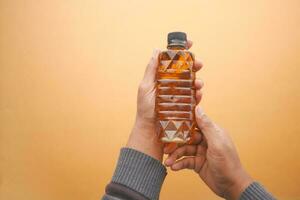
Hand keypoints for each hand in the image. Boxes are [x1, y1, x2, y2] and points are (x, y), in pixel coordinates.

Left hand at [126, 41, 203, 161]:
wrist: (151, 129)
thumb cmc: (145, 109)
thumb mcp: (145, 87)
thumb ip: (151, 70)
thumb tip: (156, 50)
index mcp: (162, 76)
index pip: (173, 60)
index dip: (182, 50)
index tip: (190, 43)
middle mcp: (172, 83)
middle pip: (186, 69)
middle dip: (195, 64)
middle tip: (199, 63)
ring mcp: (180, 94)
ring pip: (193, 82)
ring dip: (198, 79)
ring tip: (198, 83)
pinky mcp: (185, 104)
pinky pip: (195, 97)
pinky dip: (199, 94)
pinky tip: (198, 94)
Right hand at [164, 106, 252, 198]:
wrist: (231, 186)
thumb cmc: (228, 164)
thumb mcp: (217, 143)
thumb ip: (207, 126)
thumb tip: (198, 109)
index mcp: (212, 132)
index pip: (195, 123)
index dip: (183, 121)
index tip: (171, 120)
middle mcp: (205, 141)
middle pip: (186, 137)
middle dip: (175, 142)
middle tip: (165, 146)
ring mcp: (201, 152)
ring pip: (183, 150)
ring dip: (175, 155)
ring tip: (168, 161)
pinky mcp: (197, 163)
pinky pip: (185, 161)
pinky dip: (179, 163)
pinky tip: (174, 166)